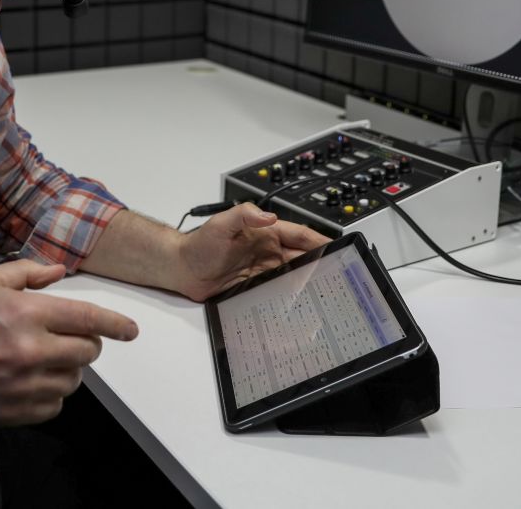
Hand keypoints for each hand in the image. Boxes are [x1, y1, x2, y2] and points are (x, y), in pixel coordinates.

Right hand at [0, 259, 137, 425]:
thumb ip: (28, 273)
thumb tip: (60, 272)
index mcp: (28, 313)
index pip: (89, 318)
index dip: (116, 324)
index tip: (131, 330)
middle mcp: (32, 350)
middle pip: (87, 351)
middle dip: (86, 343)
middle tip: (69, 339)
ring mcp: (25, 385)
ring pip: (73, 380)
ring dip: (66, 369)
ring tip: (40, 359)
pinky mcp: (17, 411)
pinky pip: (54, 406)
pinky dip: (50, 394)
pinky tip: (28, 381)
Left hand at [175, 203, 329, 301]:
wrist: (182, 269)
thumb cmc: (199, 244)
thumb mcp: (220, 224)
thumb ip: (243, 215)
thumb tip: (268, 216)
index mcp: (266, 232)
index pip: (301, 234)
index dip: (320, 240)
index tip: (338, 247)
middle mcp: (268, 251)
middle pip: (302, 257)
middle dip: (320, 264)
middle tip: (336, 275)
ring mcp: (264, 270)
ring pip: (294, 276)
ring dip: (307, 282)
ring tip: (324, 293)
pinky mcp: (256, 287)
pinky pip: (279, 291)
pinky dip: (291, 297)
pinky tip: (300, 305)